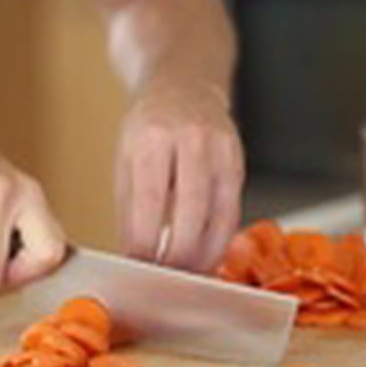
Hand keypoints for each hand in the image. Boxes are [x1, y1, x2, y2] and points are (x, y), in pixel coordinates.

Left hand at [116, 80, 244, 272]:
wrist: (184, 84)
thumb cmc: (148, 125)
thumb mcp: (126, 158)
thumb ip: (129, 208)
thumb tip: (134, 258)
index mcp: (154, 138)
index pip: (150, 204)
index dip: (144, 245)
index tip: (136, 270)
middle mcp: (192, 141)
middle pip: (190, 216)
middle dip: (177, 258)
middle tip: (164, 283)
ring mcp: (222, 150)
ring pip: (218, 218)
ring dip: (203, 256)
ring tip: (186, 277)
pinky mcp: (239, 162)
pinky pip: (233, 211)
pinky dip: (220, 240)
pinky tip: (207, 256)